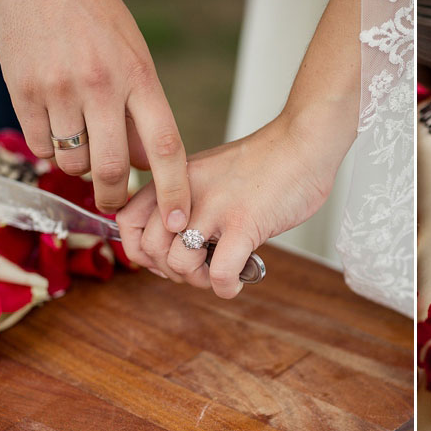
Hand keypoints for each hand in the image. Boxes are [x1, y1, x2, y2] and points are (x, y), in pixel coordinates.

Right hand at [0, 0, 190, 231]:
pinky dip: (49, 149)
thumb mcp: (133, 53)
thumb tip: (148, 165)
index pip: (165, 147)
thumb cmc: (95, 10)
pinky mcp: (22, 89)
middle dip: (117, 197)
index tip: (176, 221)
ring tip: (82, 143)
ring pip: (73, 162)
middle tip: (116, 202)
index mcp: (139, 75)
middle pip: (115, 169)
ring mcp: (59, 89)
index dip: (173, 191)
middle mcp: (102, 85)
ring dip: (80, 167)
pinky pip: (40, 145)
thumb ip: (142, 108)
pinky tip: (54, 126)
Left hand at [117, 109, 348, 298]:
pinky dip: (226, 287)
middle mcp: (186, 193)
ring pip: (180, 264)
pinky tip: (239, 279)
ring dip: (199, 281)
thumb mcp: (208, 173)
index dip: (139, 251)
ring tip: (219, 273)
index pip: (127, 223)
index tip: (163, 259)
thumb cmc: (264, 163)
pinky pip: (220, 272)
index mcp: (174, 180)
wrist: (303, 143)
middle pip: (150, 249)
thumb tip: (175, 243)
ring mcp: (214, 209)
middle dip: (171, 272)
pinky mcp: (244, 224)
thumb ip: (187, 200)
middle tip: (198, 270)